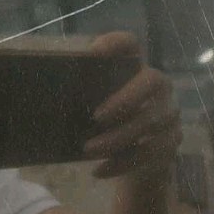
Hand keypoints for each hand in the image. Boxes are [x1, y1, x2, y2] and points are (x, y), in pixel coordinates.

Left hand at [84, 32, 181, 184]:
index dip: (116, 43)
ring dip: (117, 138)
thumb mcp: (96, 108)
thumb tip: (41, 96)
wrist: (138, 161)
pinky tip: (99, 170)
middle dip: (124, 98)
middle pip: (151, 81)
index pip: (131, 44)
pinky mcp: (172, 142)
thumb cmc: (110, 126)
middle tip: (95, 117)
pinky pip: (150, 152)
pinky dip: (122, 163)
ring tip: (87, 151)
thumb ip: (84, 97)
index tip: (94, 54)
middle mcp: (160, 86)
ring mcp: (170, 114)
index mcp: (136, 69)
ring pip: (150, 122)